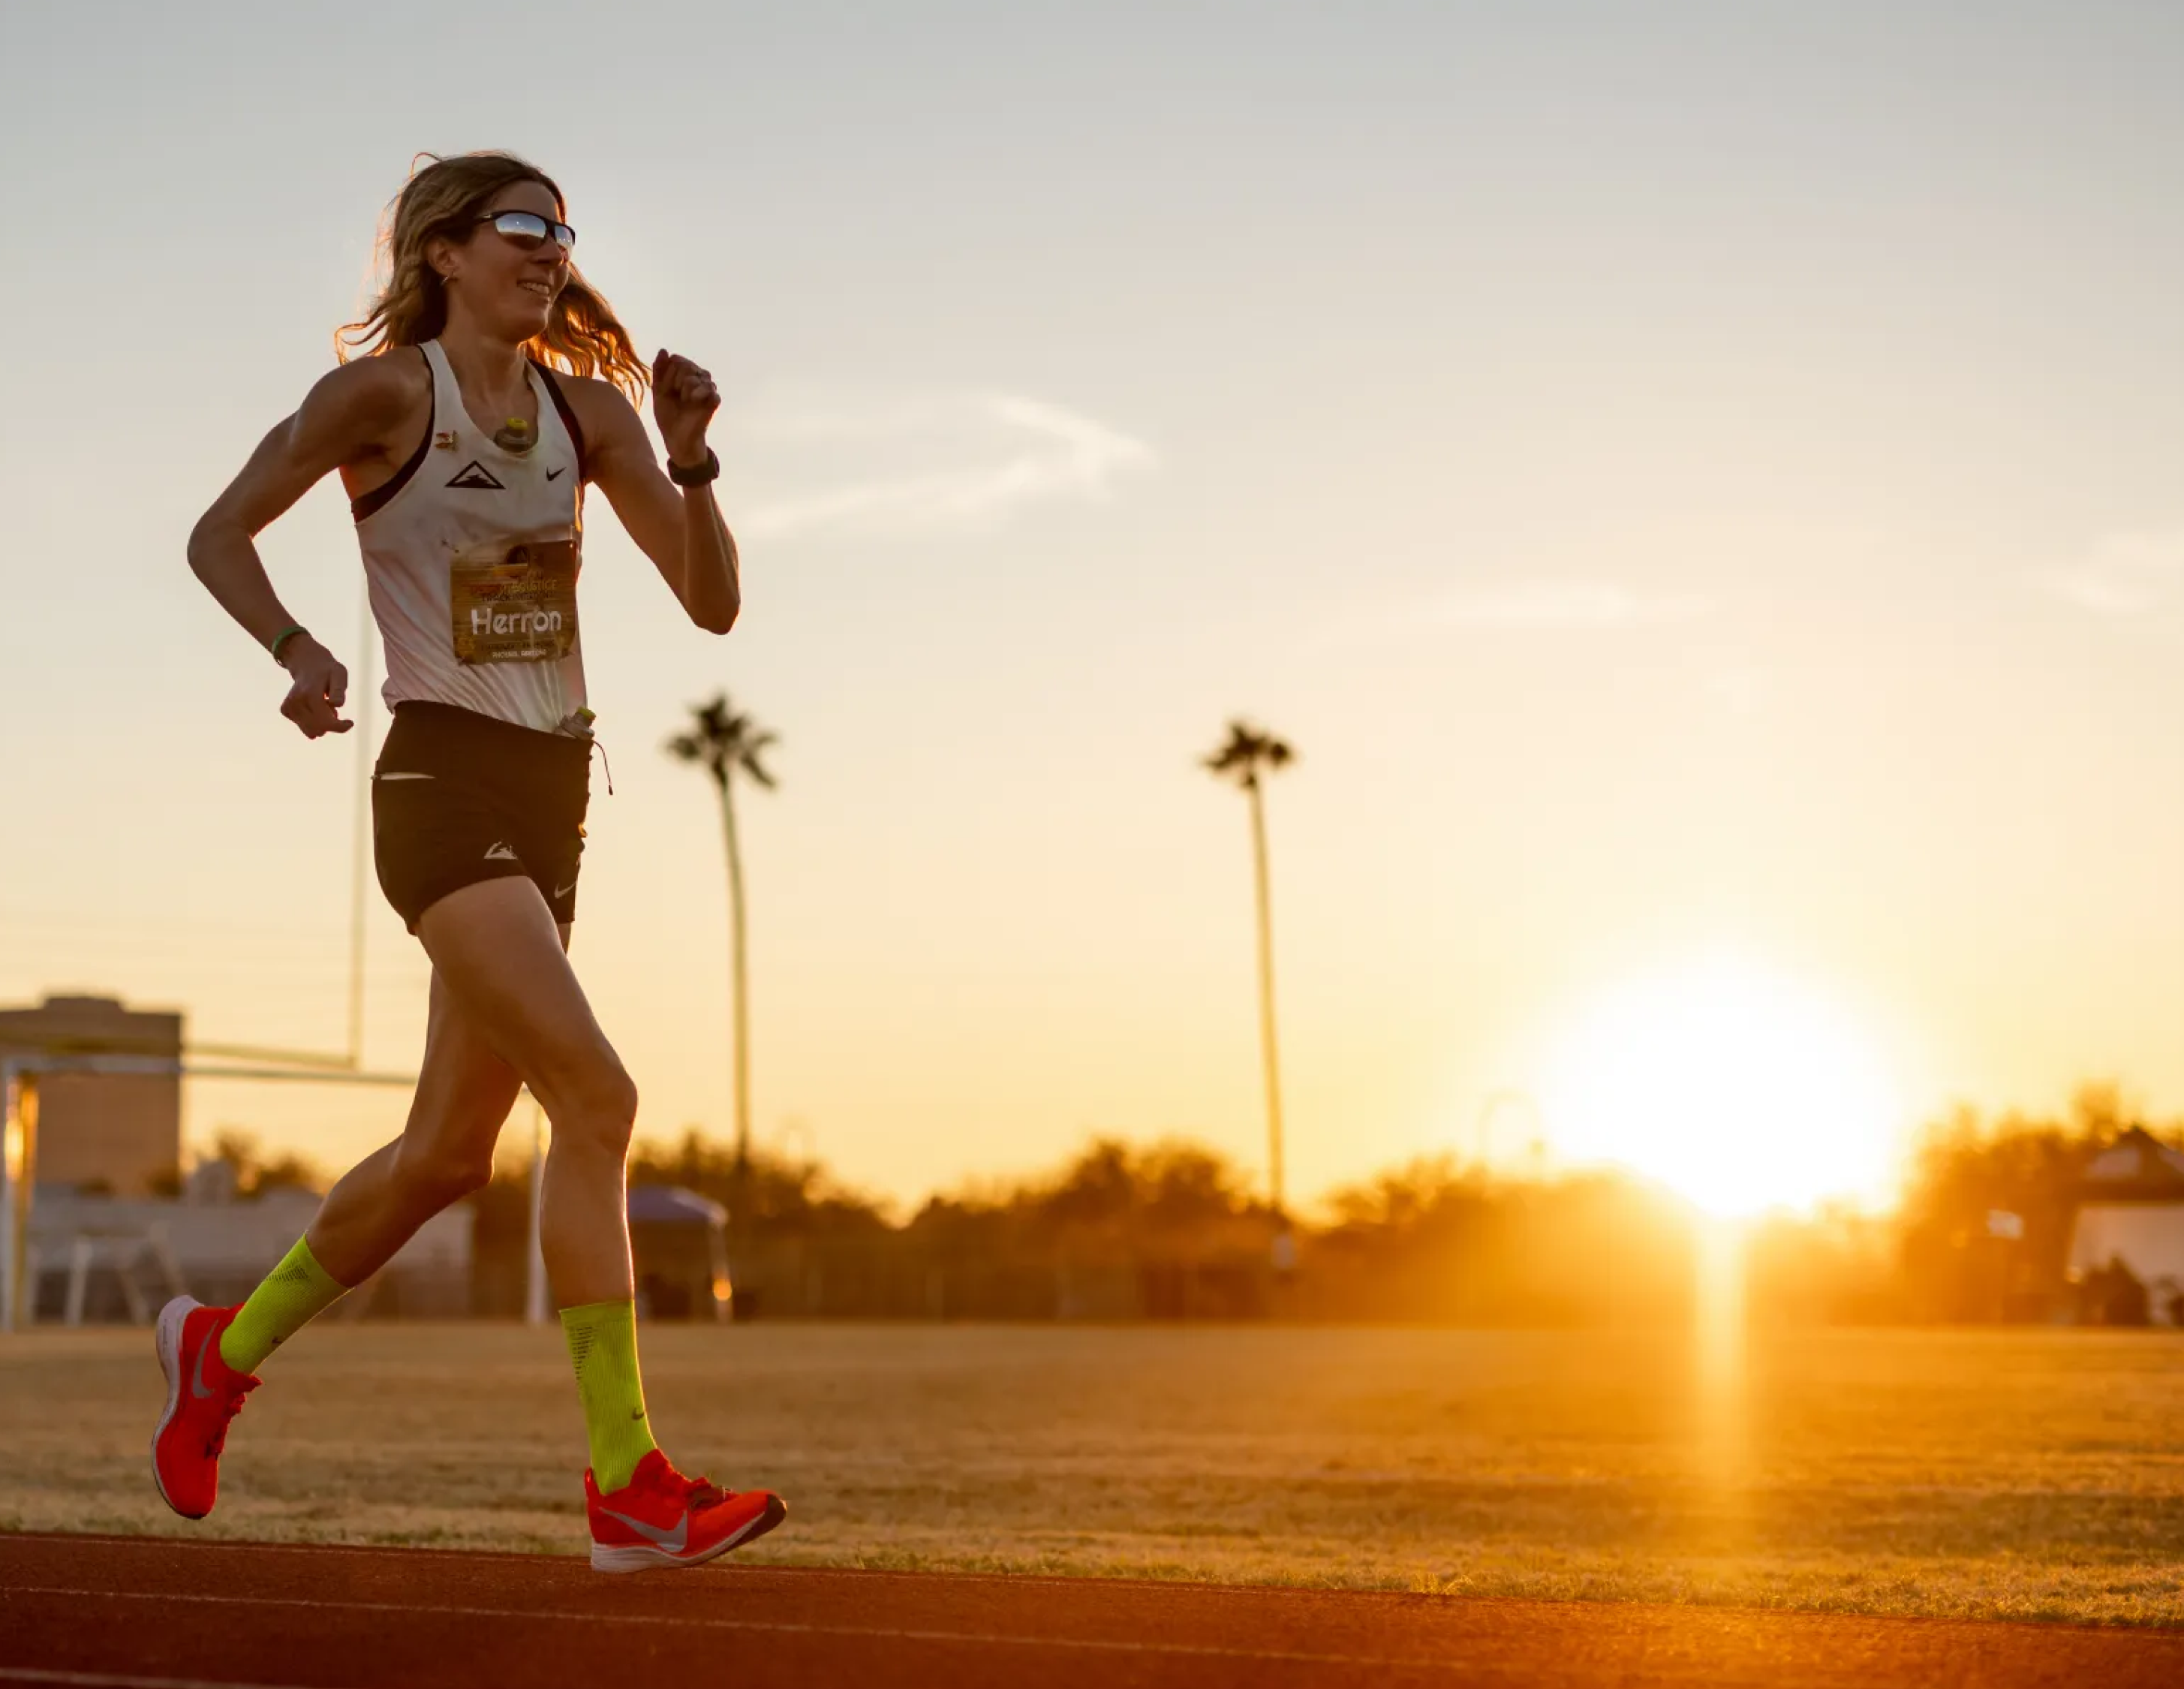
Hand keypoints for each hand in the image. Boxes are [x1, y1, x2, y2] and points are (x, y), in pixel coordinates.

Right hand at [278, 636, 351, 738]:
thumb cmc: (327, 670)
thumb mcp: (339, 673)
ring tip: (324, 706)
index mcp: (309, 693)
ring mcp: (288, 706)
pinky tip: (315, 708)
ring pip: (312, 732)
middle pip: (319, 729)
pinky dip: (314, 722)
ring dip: (323, 724)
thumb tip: (337, 704)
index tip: (350, 722)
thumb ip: (338, 689)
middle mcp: (295, 701)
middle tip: (334, 710)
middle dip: (332, 724)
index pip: (325, 721)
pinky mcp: (285, 710)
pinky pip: (305, 728)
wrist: (306, 662)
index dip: (340, 726)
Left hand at [652, 347, 719, 469]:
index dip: (667, 375)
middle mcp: (699, 377)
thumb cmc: (668, 415)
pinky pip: (706, 388)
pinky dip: (695, 396)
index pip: (676, 359)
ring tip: (685, 403)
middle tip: (676, 398)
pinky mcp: (714, 399)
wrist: (676, 437)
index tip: (667, 390)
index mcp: (686, 373)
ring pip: (692, 377)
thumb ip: (660, 370)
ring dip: (683, 392)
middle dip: (673, 383)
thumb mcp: (658, 390)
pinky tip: (693, 404)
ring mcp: (708, 388)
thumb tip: (663, 350)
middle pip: (684, 365)